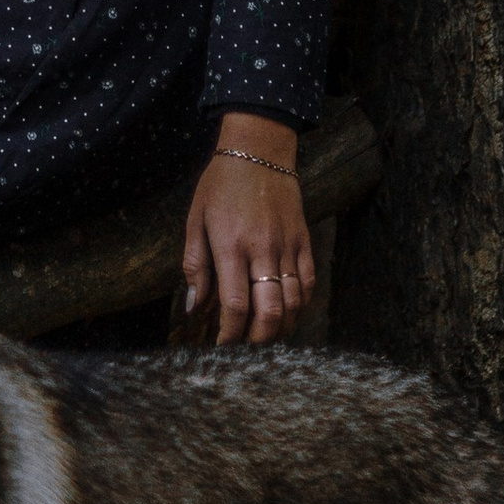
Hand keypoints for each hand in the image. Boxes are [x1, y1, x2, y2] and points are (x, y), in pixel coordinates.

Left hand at [182, 129, 313, 346]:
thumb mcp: (195, 220)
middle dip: (258, 341)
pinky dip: (301, 306)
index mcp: (231, 245)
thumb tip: (194, 308)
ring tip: (266, 339)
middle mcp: (262, 249)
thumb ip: (195, 265)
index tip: (222, 348)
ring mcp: (288, 246)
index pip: (235, 305)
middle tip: (246, 353)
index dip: (230, 335)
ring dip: (281, 329)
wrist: (259, 150)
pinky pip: (309, 283)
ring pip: (294, 302)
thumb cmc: (220, 185)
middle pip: (270, 312)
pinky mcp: (304, 240)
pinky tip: (289, 315)